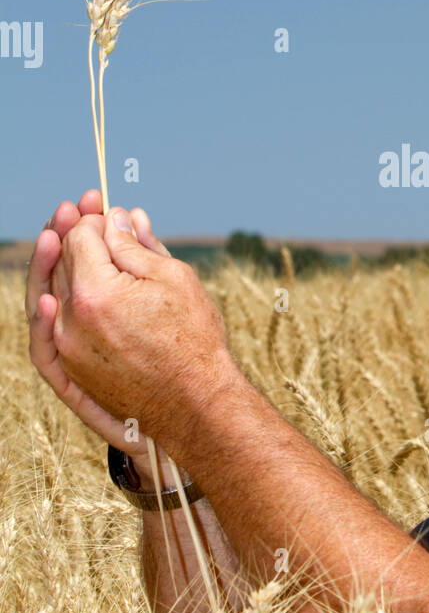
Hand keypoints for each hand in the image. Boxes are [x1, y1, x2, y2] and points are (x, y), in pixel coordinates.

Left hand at [27, 192, 169, 458]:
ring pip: (52, 290)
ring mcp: (67, 347)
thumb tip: (118, 218)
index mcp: (96, 293)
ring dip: (57, 262)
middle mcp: (71, 321)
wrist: (195, 403)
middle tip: (85, 209)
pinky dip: (52, 301)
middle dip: (73, 232)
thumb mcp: (174, 279)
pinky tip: (56, 287)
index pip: (80, 238)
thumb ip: (136, 246)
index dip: (94, 219)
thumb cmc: (194, 340)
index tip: (109, 211)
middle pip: (61, 261)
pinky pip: (50, 325)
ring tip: (65, 238)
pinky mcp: (70, 367)